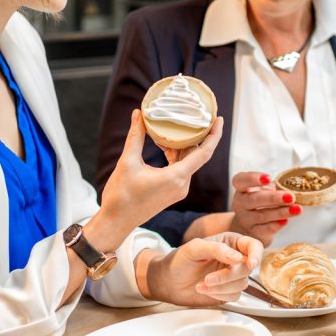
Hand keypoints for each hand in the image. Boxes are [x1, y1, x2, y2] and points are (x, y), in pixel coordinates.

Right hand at [98, 110, 223, 242]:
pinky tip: (164, 144)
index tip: (219, 119)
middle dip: (196, 135)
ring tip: (174, 126)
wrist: (116, 221)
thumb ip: (136, 136)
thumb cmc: (121, 195)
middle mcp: (182, 185)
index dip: (215, 135)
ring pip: (188, 161)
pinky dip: (176, 155)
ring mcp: (178, 190)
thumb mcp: (128, 162)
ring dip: (182, 145)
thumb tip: (138, 114)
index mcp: (176, 177)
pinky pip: (181, 169)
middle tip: (194, 114)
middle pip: (196, 154)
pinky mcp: (172, 192)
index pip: (204, 153)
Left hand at [146, 232, 262, 305]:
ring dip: (221, 287)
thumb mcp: (194, 248)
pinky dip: (219, 295)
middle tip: (209, 278)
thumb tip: (237, 257)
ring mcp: (232, 276)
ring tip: (202, 283)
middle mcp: (234, 258)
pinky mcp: (228, 291)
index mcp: (230, 242)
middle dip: (228, 276)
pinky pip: (234, 296)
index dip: (256, 254)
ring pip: (242, 284)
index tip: (250, 264)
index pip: (253, 245)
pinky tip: (204, 290)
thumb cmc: (179, 261)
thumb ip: (216, 249)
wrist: (168, 282)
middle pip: (248, 268)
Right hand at [226, 171, 299, 246]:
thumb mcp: (261, 191)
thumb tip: (291, 187)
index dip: (253, 178)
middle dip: (273, 198)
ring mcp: (245, 220)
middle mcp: (240, 204)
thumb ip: (271, 187)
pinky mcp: (253, 233)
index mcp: (241, 189)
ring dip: (280, 212)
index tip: (268, 178)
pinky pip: (264, 229)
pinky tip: (285, 221)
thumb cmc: (260, 203)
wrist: (250, 226)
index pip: (241, 180)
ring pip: (261, 215)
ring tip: (296, 209)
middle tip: (290, 197)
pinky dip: (275, 225)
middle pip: (253, 200)